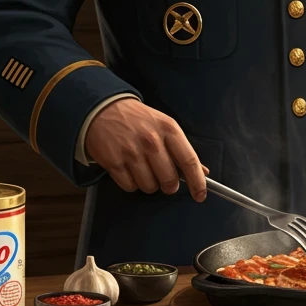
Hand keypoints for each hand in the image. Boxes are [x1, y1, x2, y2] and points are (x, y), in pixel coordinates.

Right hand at [84, 98, 209, 200]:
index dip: (197, 182)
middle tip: (164, 179)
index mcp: (169, 129)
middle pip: (169, 180)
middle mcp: (152, 141)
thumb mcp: (164, 126)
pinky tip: (129, 169)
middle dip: (169, 185)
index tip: (200, 195)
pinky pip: (130, 187)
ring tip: (143, 168)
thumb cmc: (138, 119)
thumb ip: (182, 149)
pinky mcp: (114, 162)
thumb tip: (202, 172)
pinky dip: (131, 183)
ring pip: (149, 186)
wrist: (103, 109)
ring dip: (149, 184)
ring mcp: (131, 152)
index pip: (189, 160)